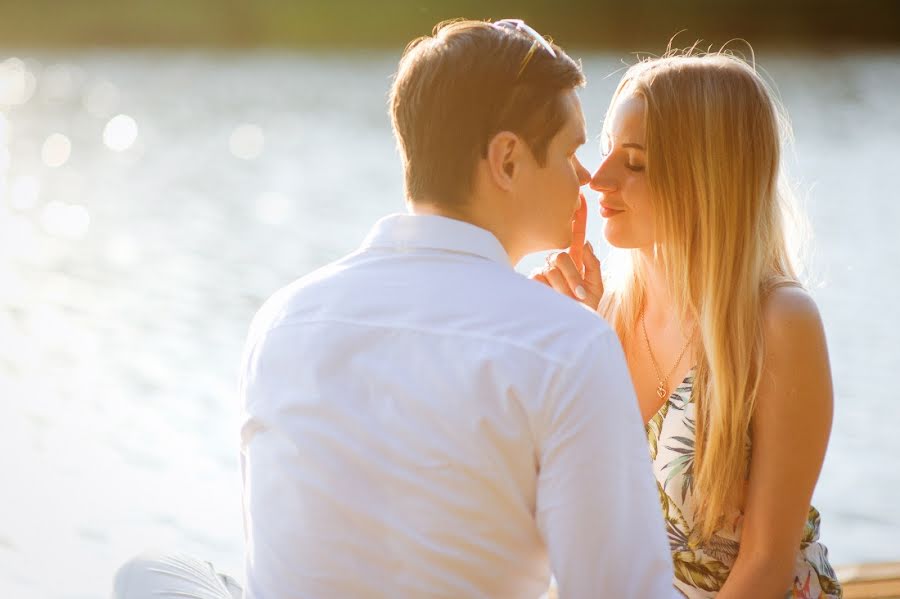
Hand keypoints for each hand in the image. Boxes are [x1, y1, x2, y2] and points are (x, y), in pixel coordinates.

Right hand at [530, 194, 603, 309]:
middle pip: (560, 256)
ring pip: (550, 268)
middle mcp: (557, 265)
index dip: (578, 220)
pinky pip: (538, 278)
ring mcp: (544, 274)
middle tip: (579, 294)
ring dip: (562, 287)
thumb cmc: (586, 310)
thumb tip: (586, 243)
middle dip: (571, 276)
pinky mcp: (531, 284)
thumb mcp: (596, 287)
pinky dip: (549, 291)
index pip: (575, 237)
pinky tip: (553, 301)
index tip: (580, 199)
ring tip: (567, 302)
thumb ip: (593, 264)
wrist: (573, 331)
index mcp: (576, 262)